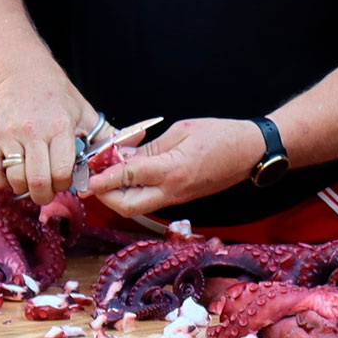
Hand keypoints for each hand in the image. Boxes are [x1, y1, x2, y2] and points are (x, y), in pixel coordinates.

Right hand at [0, 65, 98, 204]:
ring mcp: (9, 134)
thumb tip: (138, 141)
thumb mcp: (86, 113)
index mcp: (60, 127)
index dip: (65, 184)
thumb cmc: (59, 97)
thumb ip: (109, 134)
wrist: (24, 73)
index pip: (63, 171)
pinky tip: (9, 177)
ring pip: (14, 179)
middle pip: (37, 181)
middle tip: (47, 190)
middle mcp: (33, 131)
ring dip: (23, 189)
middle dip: (44, 194)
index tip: (65, 180)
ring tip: (30, 181)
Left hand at [88, 117, 263, 216]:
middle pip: (127, 206)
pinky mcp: (181, 199)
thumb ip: (149, 147)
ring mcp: (177, 198)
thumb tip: (122, 155)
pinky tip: (129, 175)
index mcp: (172, 170)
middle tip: (93, 179)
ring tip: (107, 175)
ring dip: (117, 196)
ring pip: (136, 207)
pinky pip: (150, 201)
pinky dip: (134, 192)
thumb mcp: (181, 131)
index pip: (128, 177)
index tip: (85, 179)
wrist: (252, 152)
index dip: (103, 179)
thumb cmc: (221, 135)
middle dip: (105, 196)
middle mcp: (173, 191)